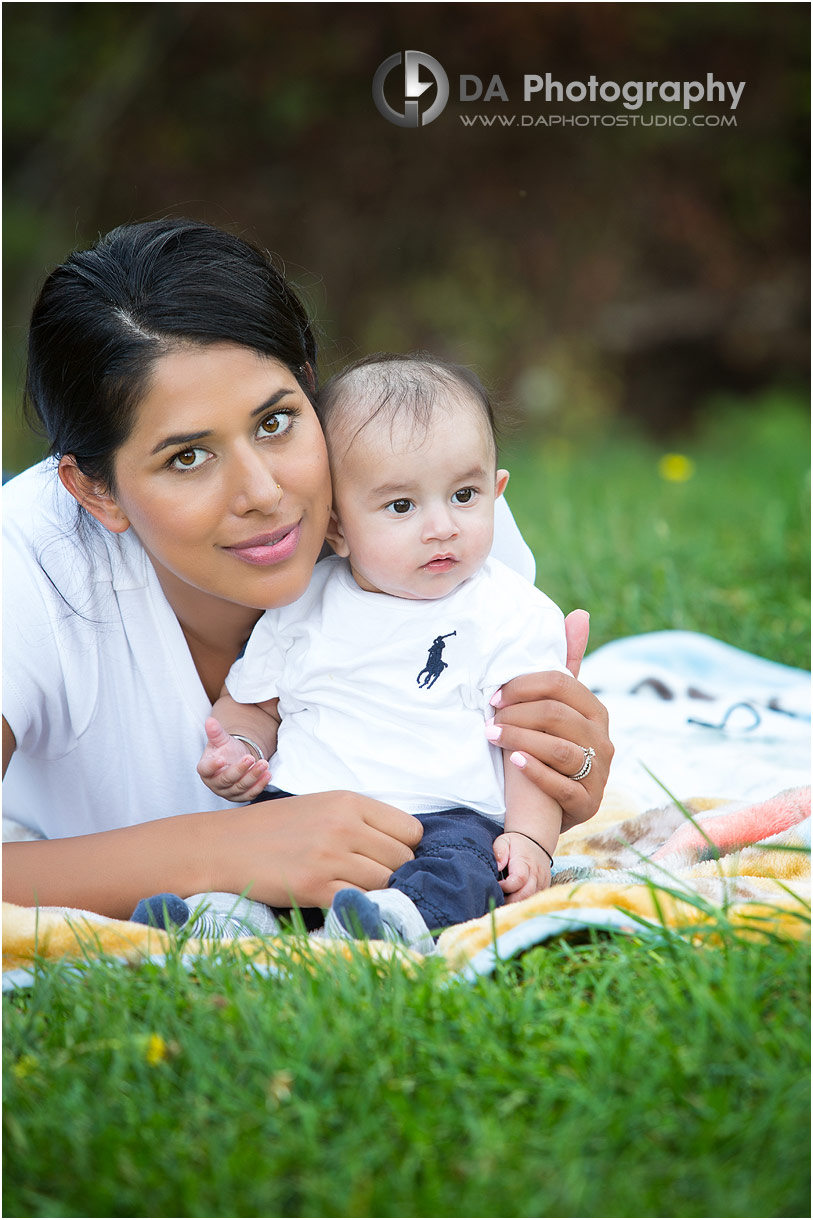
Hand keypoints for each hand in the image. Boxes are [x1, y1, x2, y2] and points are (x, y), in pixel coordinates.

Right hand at [197, 717, 270, 801]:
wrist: (236, 760)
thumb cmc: (225, 751)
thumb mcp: (220, 740)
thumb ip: (215, 732)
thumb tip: (210, 720)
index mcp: (205, 769)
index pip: (206, 769)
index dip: (213, 766)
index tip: (221, 759)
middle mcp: (215, 783)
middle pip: (226, 779)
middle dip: (239, 769)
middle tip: (251, 758)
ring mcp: (228, 792)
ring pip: (240, 787)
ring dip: (253, 776)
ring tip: (264, 764)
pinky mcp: (241, 797)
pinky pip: (250, 794)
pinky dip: (260, 785)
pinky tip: (267, 775)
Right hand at [215, 791, 423, 907]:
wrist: (224, 847)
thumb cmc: (275, 827)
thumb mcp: (322, 806)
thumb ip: (361, 820)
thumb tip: (403, 847)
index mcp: (348, 801)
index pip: (410, 830)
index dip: (403, 846)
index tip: (386, 855)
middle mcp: (343, 826)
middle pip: (402, 859)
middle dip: (393, 871)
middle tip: (368, 875)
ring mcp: (329, 858)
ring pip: (386, 883)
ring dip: (376, 890)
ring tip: (353, 887)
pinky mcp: (314, 887)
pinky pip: (359, 901)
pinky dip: (357, 904)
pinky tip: (341, 899)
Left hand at [488, 610, 612, 833]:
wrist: (549, 807)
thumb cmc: (548, 746)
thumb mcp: (558, 707)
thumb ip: (566, 665)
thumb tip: (579, 615)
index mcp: (595, 711)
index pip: (561, 684)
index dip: (523, 686)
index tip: (493, 696)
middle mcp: (602, 740)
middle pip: (556, 715)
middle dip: (516, 714)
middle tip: (488, 720)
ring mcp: (599, 773)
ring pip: (558, 749)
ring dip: (519, 739)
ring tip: (492, 737)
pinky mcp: (587, 803)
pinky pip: (561, 785)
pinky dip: (534, 772)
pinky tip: (513, 763)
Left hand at [493, 831, 551, 902]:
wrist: (536, 843)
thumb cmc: (516, 844)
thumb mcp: (505, 840)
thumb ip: (499, 850)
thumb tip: (498, 866)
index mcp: (525, 862)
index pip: (518, 879)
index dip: (505, 886)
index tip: (496, 885)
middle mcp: (536, 874)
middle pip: (525, 894)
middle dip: (509, 900)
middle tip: (498, 897)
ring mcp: (542, 882)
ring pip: (529, 900)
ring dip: (515, 903)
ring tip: (504, 898)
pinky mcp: (544, 888)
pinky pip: (533, 900)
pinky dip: (523, 902)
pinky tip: (513, 899)